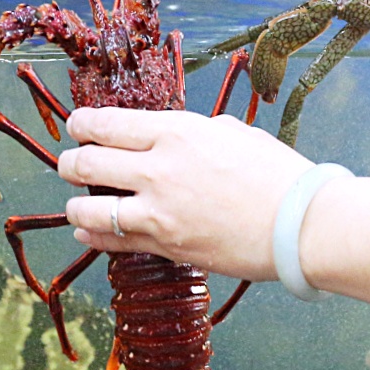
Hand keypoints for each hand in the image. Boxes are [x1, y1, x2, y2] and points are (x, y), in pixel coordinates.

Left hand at [58, 107, 314, 280]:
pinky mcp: (166, 246)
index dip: (82, 124)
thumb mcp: (234, 133)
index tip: (76, 126)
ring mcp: (159, 211)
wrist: (300, 224)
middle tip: (69, 163)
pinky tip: (86, 232)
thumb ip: (196, 133)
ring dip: (74, 206)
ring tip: (74, 205)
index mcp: (177, 131)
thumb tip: (175, 139)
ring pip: (89, 209)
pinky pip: (113, 241)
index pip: (107, 124)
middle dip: (70, 162)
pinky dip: (93, 236)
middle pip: (87, 163)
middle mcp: (158, 168)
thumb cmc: (277, 174)